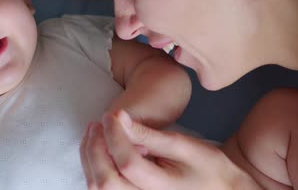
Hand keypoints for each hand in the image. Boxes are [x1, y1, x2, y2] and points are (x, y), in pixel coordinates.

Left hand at [81, 110, 261, 189]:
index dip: (113, 135)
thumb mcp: (182, 145)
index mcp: (160, 188)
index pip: (126, 162)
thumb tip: (119, 118)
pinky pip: (104, 189)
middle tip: (97, 124)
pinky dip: (96, 168)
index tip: (111, 115)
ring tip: (94, 133)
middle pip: (105, 181)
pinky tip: (100, 149)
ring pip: (98, 188)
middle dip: (95, 149)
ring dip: (90, 159)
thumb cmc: (207, 167)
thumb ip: (148, 135)